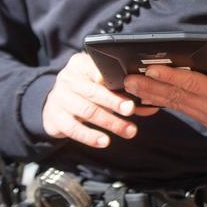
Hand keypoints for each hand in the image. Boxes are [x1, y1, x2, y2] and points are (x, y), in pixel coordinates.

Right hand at [42, 52, 158, 148]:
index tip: (128, 84)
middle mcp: (68, 79)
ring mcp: (59, 98)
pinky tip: (104, 141)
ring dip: (110, 122)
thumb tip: (151, 104)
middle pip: (93, 91)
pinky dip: (90, 136)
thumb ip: (123, 92)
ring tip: (127, 131)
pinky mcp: (54, 118)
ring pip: (87, 110)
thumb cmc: (85, 92)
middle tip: (131, 109)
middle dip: (114, 101)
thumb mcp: (101, 86)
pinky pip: (73, 128)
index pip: (96, 68)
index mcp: (80, 65)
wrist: (54, 106)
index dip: (111, 77)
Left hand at [124, 44, 206, 127]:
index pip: (193, 84)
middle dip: (151, 87)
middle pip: (177, 97)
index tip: (151, 69)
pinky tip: (147, 97)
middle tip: (128, 80)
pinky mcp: (206, 117)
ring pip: (175, 104)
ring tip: (130, 87)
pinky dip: (163, 102)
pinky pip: (181, 108)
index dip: (170, 76)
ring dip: (152, 96)